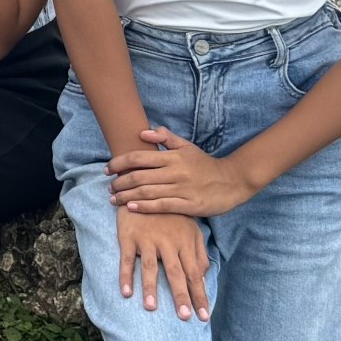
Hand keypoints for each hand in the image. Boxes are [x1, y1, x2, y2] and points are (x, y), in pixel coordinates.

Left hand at [107, 128, 258, 218]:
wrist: (232, 181)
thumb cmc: (205, 164)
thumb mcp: (187, 147)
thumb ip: (167, 138)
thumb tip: (143, 132)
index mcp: (173, 157)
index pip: (139, 157)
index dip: (119, 162)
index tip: (108, 169)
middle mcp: (175, 172)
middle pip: (139, 176)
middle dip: (120, 182)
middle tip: (109, 187)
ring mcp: (182, 189)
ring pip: (147, 192)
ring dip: (127, 196)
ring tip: (114, 199)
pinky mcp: (189, 205)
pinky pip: (162, 206)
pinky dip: (144, 207)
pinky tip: (131, 208)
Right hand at [116, 208, 209, 320]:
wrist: (145, 188)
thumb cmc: (171, 214)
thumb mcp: (191, 229)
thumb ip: (199, 253)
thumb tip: (203, 277)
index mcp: (186, 242)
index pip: (195, 274)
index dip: (199, 295)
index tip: (204, 316)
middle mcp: (168, 242)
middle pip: (176, 273)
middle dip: (181, 296)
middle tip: (184, 317)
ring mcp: (148, 239)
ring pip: (150, 267)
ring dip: (150, 287)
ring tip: (152, 307)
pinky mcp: (129, 237)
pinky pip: (126, 259)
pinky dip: (125, 275)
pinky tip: (126, 292)